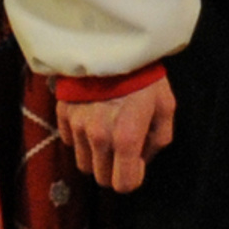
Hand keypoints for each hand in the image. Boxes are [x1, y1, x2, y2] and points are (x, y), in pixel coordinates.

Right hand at [58, 76, 176, 193]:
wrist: (111, 44)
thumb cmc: (144, 77)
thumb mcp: (165, 108)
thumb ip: (157, 141)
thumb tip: (142, 160)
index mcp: (126, 138)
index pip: (123, 185)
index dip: (132, 178)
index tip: (136, 163)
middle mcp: (98, 137)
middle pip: (101, 178)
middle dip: (113, 170)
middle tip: (122, 148)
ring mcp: (77, 126)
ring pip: (83, 163)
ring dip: (96, 155)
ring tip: (107, 131)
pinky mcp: (63, 115)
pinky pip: (70, 142)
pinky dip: (81, 138)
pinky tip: (93, 118)